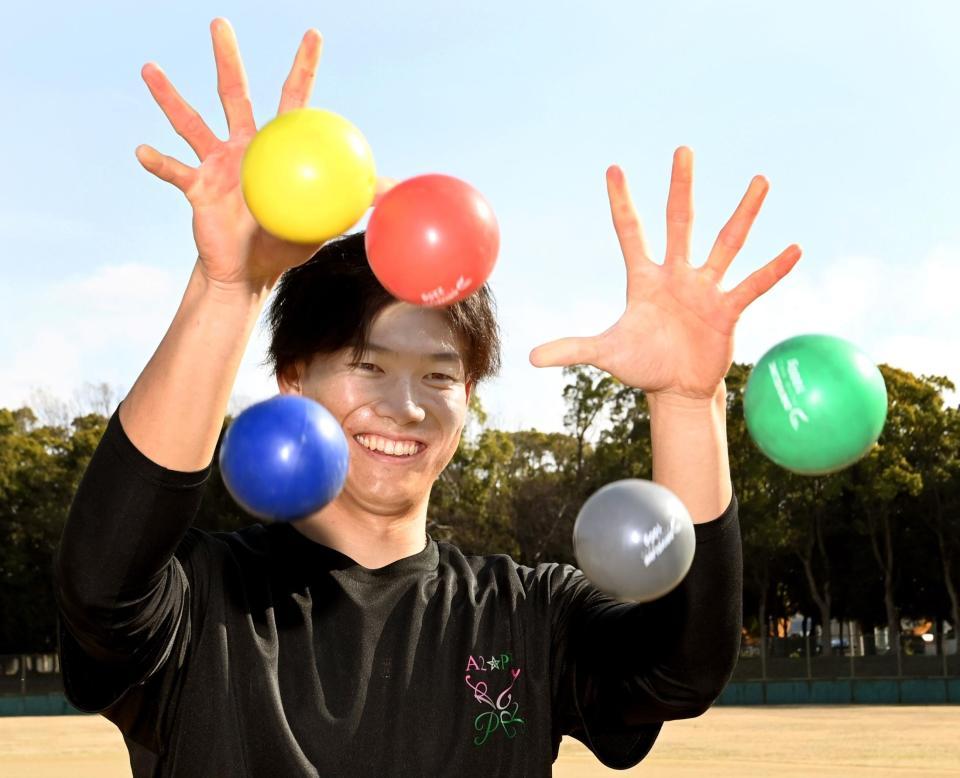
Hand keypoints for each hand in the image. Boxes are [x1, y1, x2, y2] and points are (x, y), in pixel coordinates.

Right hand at [135, 18, 391, 291]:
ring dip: (171, 98)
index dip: (304, 67)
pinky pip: (174, 172)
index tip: (313, 33)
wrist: (248, 271)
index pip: (293, 99)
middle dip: (228, 58)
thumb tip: (396, 191)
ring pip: (191, 123)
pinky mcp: (195, 188)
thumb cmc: (286, 241)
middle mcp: (242, 146)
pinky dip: (159, 162)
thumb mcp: (325, 220)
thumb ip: (356, 201)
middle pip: (234, 94)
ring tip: (151, 69)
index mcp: (275, 147)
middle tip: (220, 22)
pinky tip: (143, 150)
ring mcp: (215, 164)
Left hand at [529, 147, 801, 401]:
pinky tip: (794, 248)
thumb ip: (573, 350)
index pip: (631, 232)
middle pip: (680, 222)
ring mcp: (706, 288)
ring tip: (760, 179)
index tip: (613, 168)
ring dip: (743, 213)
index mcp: (645, 279)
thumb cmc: (643, 363)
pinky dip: (773, 270)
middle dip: (680, 187)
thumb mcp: (607, 354)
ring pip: (727, 243)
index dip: (622, 203)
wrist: (678, 388)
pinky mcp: (728, 310)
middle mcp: (677, 274)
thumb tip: (530, 358)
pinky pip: (753, 285)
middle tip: (683, 149)